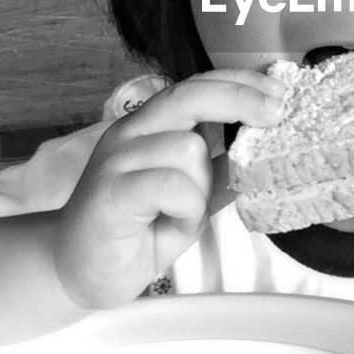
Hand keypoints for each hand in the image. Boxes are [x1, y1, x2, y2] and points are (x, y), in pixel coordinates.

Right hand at [52, 69, 285, 308]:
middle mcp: (131, 133)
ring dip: (202, 188)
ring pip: (188, 149)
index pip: (197, 86)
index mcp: (149, 126)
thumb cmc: (133, 230)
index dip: (239, 83)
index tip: (278, 91)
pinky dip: (185, 209)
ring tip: (182, 215)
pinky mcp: (112, 191)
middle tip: (276, 114)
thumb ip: (218, 172)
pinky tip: (171, 224)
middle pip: (190, 95)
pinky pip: (171, 185)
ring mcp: (117, 159)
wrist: (75, 270)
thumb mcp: (189, 197)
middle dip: (240, 99)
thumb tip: (263, 152)